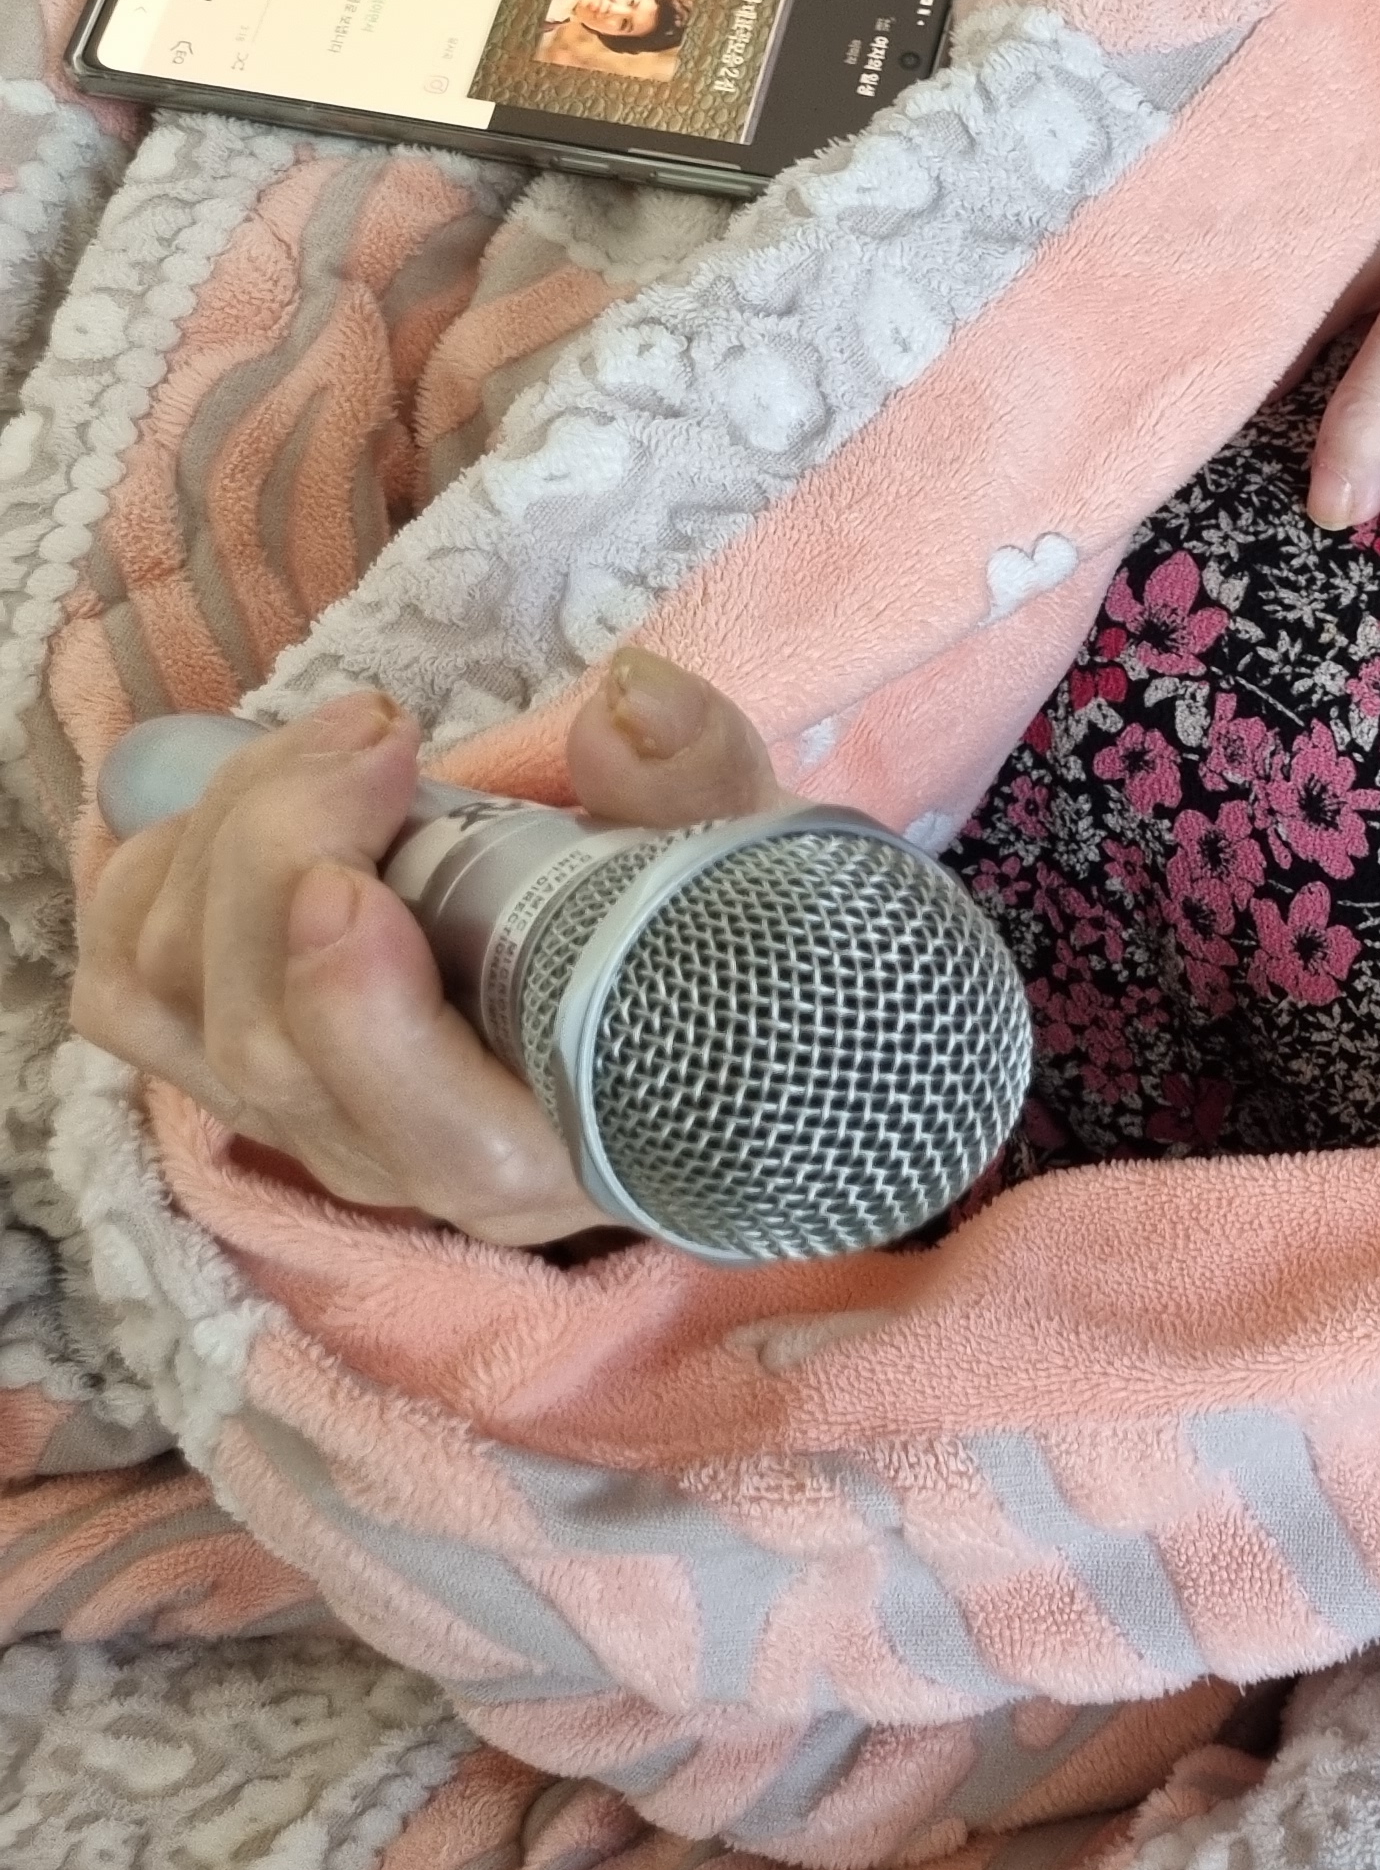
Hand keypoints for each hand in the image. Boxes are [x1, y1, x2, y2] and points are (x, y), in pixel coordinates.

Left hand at [71, 649, 785, 1244]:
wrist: (697, 990)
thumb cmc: (724, 941)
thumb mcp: (757, 862)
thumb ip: (705, 792)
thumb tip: (626, 704)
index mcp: (561, 1148)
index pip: (427, 1131)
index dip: (359, 1008)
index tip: (364, 866)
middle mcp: (414, 1165)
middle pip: (269, 1042)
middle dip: (285, 852)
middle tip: (377, 731)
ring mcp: (314, 1121)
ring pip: (181, 1008)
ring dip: (217, 846)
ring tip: (332, 745)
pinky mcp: (251, 1066)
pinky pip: (131, 995)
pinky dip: (141, 889)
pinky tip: (221, 807)